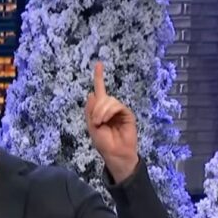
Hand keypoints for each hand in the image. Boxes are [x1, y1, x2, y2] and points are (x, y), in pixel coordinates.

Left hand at [85, 61, 138, 181]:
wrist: (115, 154)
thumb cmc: (103, 143)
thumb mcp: (91, 126)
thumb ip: (90, 110)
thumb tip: (91, 93)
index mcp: (100, 110)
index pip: (99, 91)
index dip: (99, 77)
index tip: (98, 63)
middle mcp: (110, 108)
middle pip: (102, 97)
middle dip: (96, 108)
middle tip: (95, 121)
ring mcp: (119, 110)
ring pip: (109, 100)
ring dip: (101, 111)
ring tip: (100, 123)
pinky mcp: (127, 114)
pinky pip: (117, 106)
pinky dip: (109, 112)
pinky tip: (105, 120)